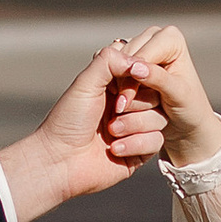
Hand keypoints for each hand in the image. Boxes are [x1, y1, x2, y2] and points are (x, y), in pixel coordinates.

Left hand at [0, 38, 166, 221]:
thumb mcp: (86, 83)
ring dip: (132, 126)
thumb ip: (110, 61)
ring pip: (160, 118)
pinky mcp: (141, 151)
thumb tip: (139, 60)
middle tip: (114, 111)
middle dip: (135, 104)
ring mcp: (136, 128)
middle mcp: (129, 105)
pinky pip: (156, 141)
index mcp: (116, 85)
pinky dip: (134, 144)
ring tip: (110, 133)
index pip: (145, 72)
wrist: (60, 161)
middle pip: (158, 95)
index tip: (119, 90)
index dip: (138, 79)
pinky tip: (114, 149)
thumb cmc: (68, 121)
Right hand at [106, 24, 220, 171]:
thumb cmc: (188, 106)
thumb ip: (158, 79)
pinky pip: (109, 67)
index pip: (141, 55)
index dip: (131, 78)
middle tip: (120, 108)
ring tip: (121, 106)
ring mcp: (138, 45)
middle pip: (125, 56)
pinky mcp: (127, 57)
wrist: (186, 118)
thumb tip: (135, 67)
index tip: (123, 103)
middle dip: (123, 82)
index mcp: (170, 37)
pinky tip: (117, 100)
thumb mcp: (178, 94)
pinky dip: (111, 84)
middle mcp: (153, 36)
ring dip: (116, 84)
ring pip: (114, 61)